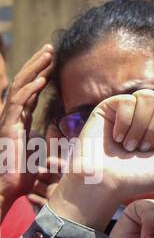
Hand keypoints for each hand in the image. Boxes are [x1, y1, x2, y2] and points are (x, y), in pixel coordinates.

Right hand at [0, 44, 52, 208]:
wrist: (7, 189)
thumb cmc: (23, 174)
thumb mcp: (40, 151)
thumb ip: (48, 139)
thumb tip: (62, 135)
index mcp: (19, 119)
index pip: (30, 90)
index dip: (40, 74)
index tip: (53, 61)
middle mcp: (12, 116)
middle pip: (24, 83)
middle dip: (37, 64)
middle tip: (51, 48)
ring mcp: (8, 120)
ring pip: (20, 87)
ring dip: (35, 69)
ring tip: (48, 54)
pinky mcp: (7, 128)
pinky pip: (19, 104)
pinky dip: (29, 89)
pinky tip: (41, 79)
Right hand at [50, 91, 153, 229]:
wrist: (106, 184)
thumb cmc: (142, 177)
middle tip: (145, 149)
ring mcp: (134, 107)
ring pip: (149, 96)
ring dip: (140, 127)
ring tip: (131, 146)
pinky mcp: (112, 106)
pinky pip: (126, 100)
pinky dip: (123, 123)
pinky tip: (117, 138)